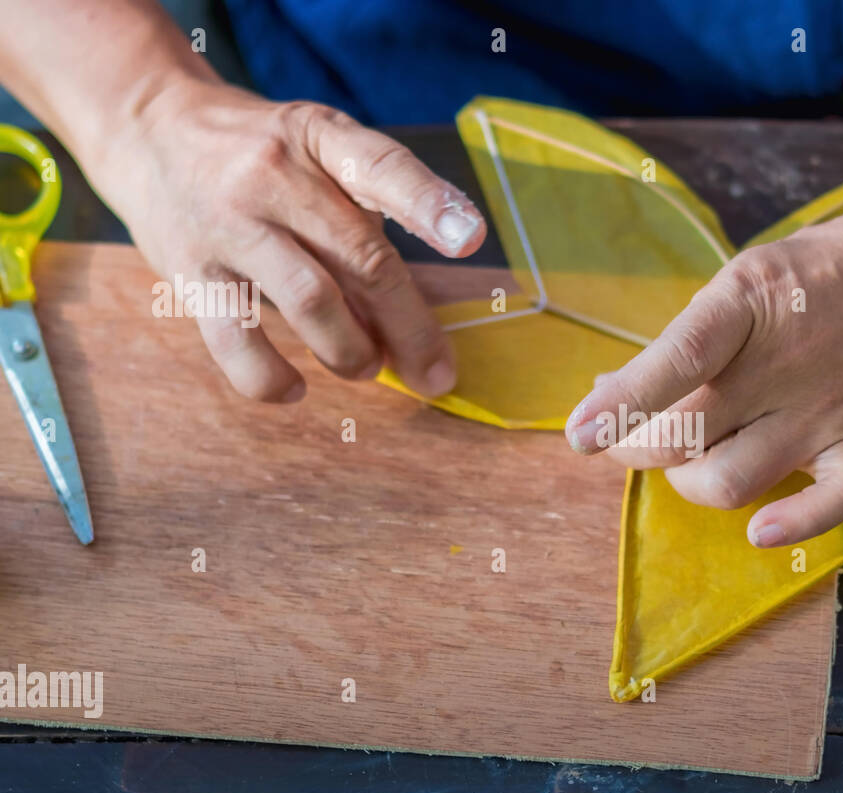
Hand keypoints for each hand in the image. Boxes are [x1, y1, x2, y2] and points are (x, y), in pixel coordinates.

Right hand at [87, 80, 485, 400]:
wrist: (149, 130)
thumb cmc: (262, 157)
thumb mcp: (319, 154)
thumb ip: (364, 221)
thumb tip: (407, 323)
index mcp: (322, 138)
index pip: (382, 166)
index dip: (429, 204)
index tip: (469, 239)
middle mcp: (276, 175)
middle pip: (360, 257)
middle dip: (408, 327)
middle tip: (435, 372)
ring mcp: (229, 222)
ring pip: (309, 301)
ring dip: (350, 350)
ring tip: (366, 366)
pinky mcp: (187, 268)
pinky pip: (235, 338)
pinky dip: (271, 377)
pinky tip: (296, 388)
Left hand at [564, 182, 842, 546]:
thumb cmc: (836, 266)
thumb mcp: (757, 274)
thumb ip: (701, 335)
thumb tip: (625, 390)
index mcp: (750, 300)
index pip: (676, 357)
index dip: (622, 402)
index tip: (579, 433)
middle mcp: (785, 360)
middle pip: (685, 431)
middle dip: (635, 446)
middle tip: (624, 437)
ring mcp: (827, 407)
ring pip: (731, 478)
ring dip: (689, 482)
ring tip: (684, 461)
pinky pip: (833, 502)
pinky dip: (796, 525)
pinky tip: (760, 529)